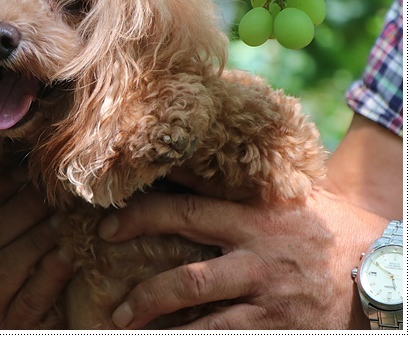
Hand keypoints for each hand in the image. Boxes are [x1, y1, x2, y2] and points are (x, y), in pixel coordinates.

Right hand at [0, 169, 74, 328]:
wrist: (34, 329)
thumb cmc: (25, 280)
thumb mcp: (7, 246)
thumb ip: (6, 216)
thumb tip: (27, 166)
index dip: (2, 186)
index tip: (31, 170)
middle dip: (23, 210)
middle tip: (54, 194)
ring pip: (2, 268)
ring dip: (36, 240)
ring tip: (64, 220)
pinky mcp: (5, 334)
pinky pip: (28, 301)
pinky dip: (50, 275)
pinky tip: (70, 255)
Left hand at [98, 188, 388, 329]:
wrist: (380, 267)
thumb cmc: (319, 226)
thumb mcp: (279, 198)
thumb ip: (232, 187)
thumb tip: (177, 164)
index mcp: (253, 219)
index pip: (186, 212)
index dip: (141, 218)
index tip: (106, 226)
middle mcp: (259, 260)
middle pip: (189, 279)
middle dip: (145, 295)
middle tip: (116, 307)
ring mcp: (272, 301)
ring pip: (208, 324)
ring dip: (164, 331)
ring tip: (128, 330)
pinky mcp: (284, 332)